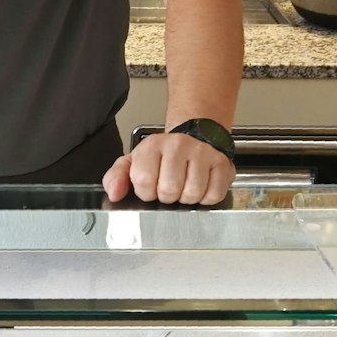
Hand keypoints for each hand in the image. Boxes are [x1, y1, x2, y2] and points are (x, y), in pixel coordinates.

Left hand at [102, 130, 234, 204]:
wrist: (193, 138)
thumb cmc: (161, 156)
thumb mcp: (133, 163)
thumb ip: (116, 177)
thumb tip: (115, 193)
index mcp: (152, 145)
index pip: (144, 181)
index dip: (146, 192)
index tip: (150, 186)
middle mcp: (178, 145)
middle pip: (169, 190)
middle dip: (167, 196)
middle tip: (168, 187)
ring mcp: (202, 152)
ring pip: (192, 194)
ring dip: (187, 198)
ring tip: (184, 186)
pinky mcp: (221, 163)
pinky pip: (213, 195)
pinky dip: (206, 198)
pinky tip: (201, 186)